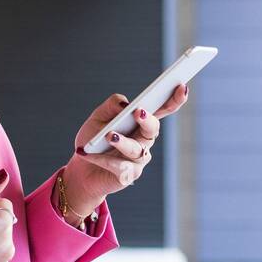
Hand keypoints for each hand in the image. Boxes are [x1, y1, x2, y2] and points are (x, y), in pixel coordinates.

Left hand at [64, 84, 189, 210]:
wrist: (80, 169)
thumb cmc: (93, 141)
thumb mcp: (97, 119)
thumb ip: (111, 107)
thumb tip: (126, 104)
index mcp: (140, 123)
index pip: (162, 110)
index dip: (174, 100)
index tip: (181, 86)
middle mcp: (144, 140)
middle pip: (153, 129)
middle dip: (147, 120)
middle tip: (137, 112)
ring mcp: (138, 159)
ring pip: (136, 149)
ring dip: (122, 142)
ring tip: (109, 135)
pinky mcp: (129, 175)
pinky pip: (120, 166)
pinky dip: (103, 159)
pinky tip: (90, 154)